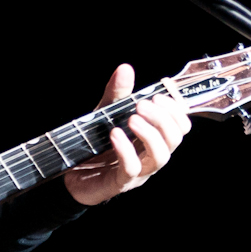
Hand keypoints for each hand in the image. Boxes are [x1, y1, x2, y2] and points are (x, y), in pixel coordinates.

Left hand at [63, 63, 190, 206]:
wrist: (70, 173)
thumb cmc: (95, 145)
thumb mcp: (105, 114)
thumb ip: (117, 94)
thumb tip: (125, 69)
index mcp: (153, 139)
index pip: (180, 126)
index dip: (176, 110)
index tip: (160, 94)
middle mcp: (150, 156)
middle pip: (174, 139)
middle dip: (162, 118)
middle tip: (142, 105)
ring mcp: (138, 172)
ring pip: (160, 156)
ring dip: (149, 134)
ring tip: (132, 119)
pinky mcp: (120, 182)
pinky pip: (131, 168)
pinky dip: (125, 150)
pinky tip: (115, 135)